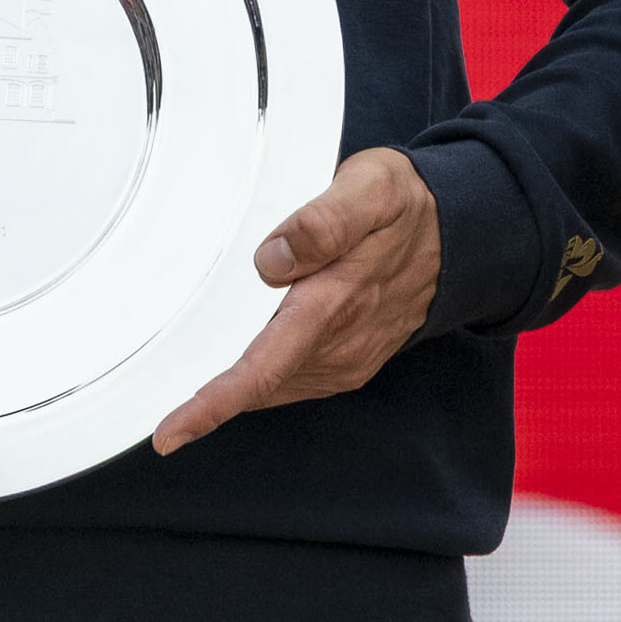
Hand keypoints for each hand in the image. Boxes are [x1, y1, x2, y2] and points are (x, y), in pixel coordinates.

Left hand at [153, 147, 443, 451]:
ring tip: (199, 363)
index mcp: (334, 303)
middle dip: (208, 391)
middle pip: (258, 383)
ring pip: (273, 385)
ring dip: (236, 382)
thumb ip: (323, 221)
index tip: (170, 433)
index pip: (264, 367)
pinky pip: (292, 381)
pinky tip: (248, 357)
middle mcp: (340, 344)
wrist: (462, 232)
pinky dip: (262, 378)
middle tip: (158, 383)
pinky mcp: (351, 362)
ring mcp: (347, 359)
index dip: (214, 404)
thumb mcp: (372, 188)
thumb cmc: (406, 205)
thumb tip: (271, 260)